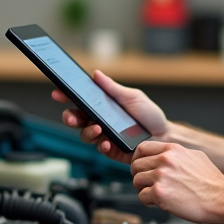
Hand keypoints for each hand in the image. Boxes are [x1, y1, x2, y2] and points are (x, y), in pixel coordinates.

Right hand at [53, 70, 167, 164]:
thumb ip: (113, 88)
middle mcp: (99, 120)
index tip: (58, 92)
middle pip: (76, 119)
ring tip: (97, 129)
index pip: (79, 100)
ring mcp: (103, 135)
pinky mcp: (110, 149)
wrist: (164, 136)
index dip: (66, 96)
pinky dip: (101, 144)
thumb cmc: (150, 115)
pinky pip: (99, 148)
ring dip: (87, 131)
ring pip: (84, 134)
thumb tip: (96, 74)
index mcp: (102, 105)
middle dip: (69, 117)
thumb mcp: (132, 97)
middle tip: (72, 116)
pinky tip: (107, 142)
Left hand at [129, 141, 223, 223]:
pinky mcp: (160, 193)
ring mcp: (161, 176)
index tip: (140, 166)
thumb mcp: (196, 157)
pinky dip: (148, 202)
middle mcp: (165, 160)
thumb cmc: (212, 182)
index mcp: (173, 150)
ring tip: (155, 194)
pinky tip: (159, 202)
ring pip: (137, 181)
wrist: (221, 198)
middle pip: (136, 165)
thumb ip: (177, 155)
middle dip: (139, 176)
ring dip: (143, 189)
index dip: (137, 158)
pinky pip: (142, 197)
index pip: (142, 148)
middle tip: (146, 183)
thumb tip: (166, 156)